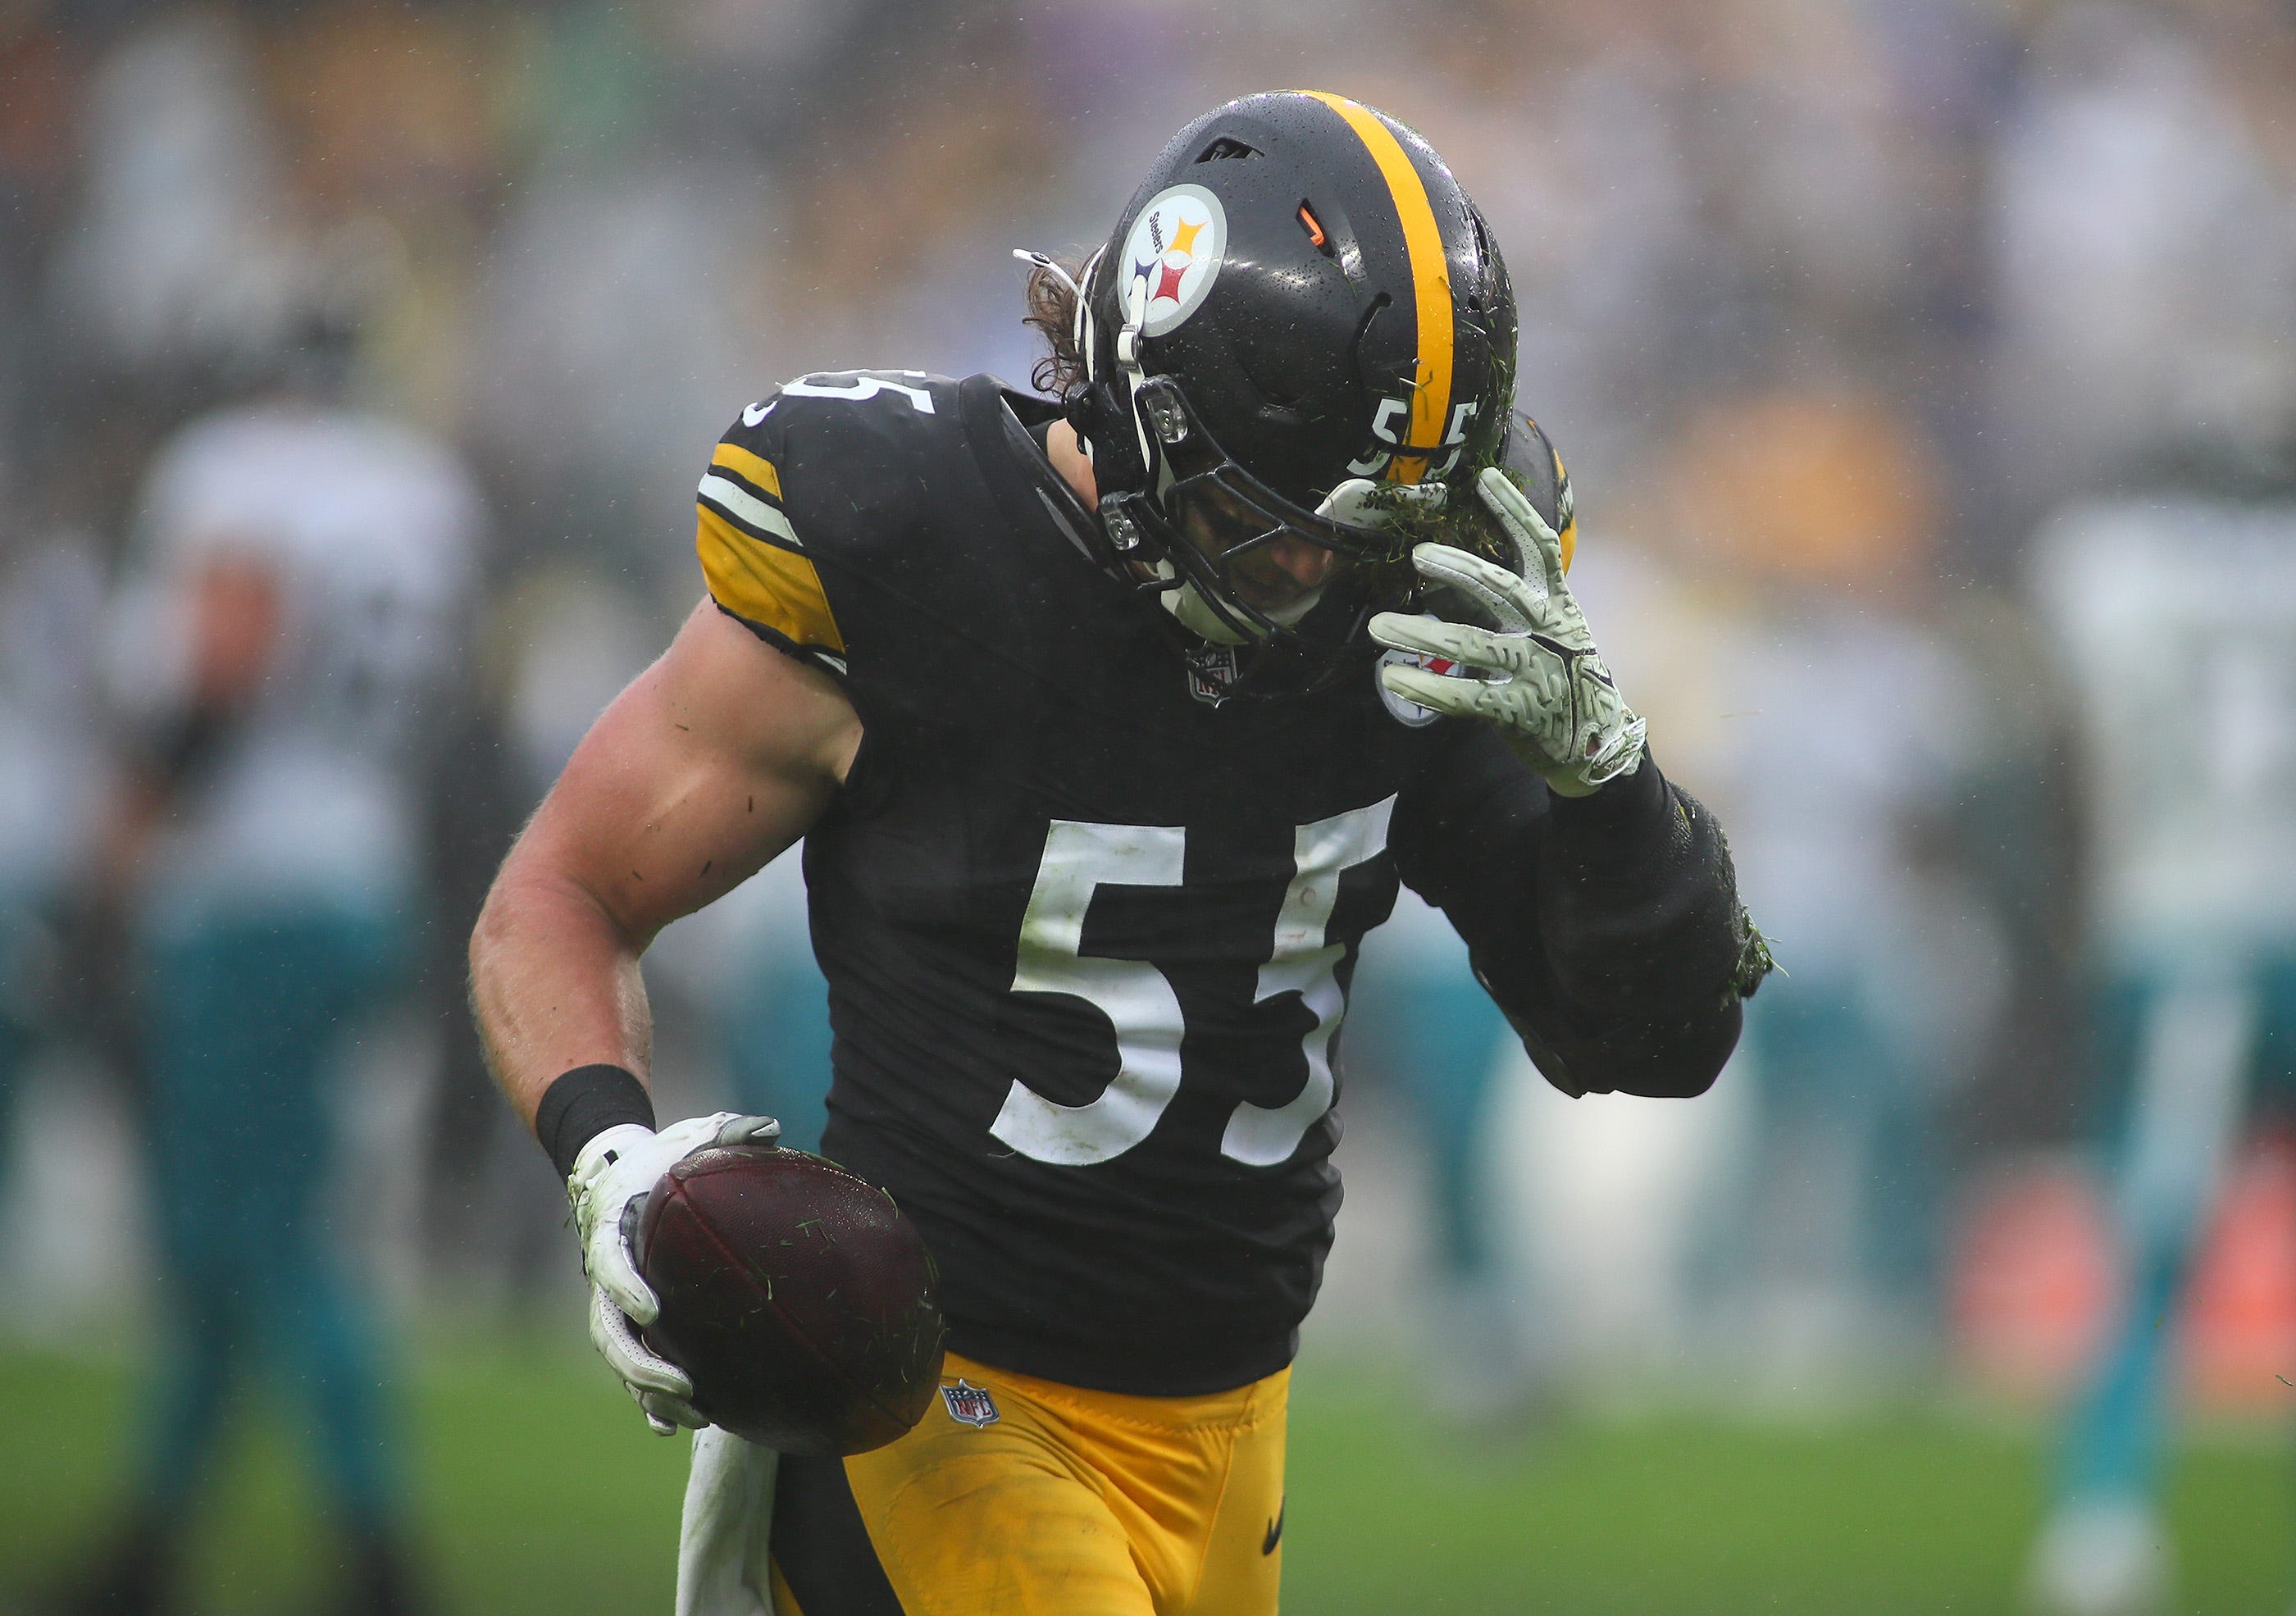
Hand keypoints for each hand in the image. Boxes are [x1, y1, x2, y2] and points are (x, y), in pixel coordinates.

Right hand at [568, 1111, 781, 1432]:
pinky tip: (676, 1429)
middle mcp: (605, 1276)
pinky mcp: (630, 1323)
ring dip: (652, 1393)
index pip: (610, 1264)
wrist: (616, 1172)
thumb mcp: (687, 1137)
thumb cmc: (659, 1158)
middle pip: (610, 1333)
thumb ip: (725, 1131)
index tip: (654, 1311)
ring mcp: (615, 1305)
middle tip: (685, 1386)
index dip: (626, 1289)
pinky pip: (634, 1367)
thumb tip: (771, 1128)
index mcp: (614, 1231)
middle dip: (643, 1366)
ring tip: (697, 1416)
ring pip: (622, 1361)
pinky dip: (650, 1401)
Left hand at [1368, 467, 1645, 796]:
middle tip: (1417, 554)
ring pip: (1472, 644)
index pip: (1540, 548)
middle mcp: (1551, 631)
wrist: (1599, 747)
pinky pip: (1467, 695)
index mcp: (1558, 605)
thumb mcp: (1552, 631)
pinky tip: (1393, 677)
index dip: (1514, 511)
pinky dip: (1428, 686)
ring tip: (1377, 624)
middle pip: (1500, 588)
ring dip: (1419, 633)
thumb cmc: (1564, 679)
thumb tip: (1451, 573)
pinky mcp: (1522, 710)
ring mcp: (1538, 671)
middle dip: (1457, 567)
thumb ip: (1512, 604)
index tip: (1485, 479)